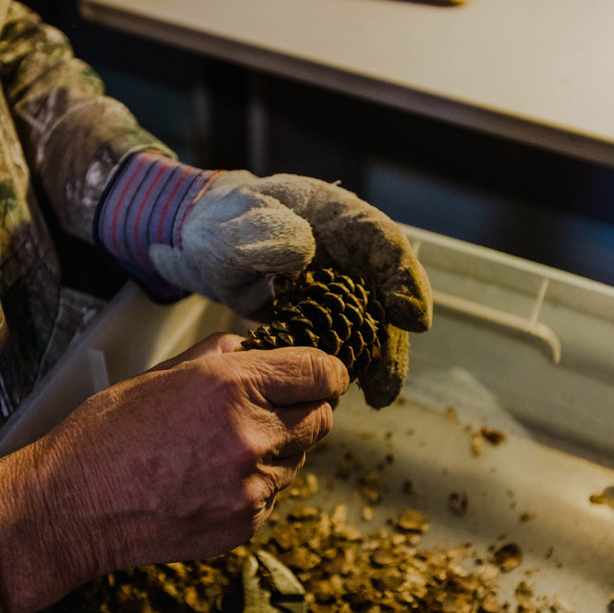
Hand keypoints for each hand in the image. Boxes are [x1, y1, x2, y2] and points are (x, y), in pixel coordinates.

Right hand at [0, 333, 347, 612]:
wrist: (70, 507)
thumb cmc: (107, 433)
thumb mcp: (164, 372)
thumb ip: (223, 356)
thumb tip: (260, 348)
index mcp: (232, 386)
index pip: (321, 372)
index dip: (325, 370)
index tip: (319, 374)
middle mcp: (252, 436)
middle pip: (322, 418)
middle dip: (304, 407)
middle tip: (270, 407)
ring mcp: (252, 488)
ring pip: (299, 458)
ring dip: (278, 448)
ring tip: (224, 448)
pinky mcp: (245, 524)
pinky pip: (273, 495)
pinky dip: (256, 484)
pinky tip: (211, 479)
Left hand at [152, 170, 431, 406]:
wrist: (205, 240)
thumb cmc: (221, 222)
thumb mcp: (235, 221)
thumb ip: (264, 231)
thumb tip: (302, 252)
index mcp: (335, 216)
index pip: (382, 241)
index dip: (403, 278)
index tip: (408, 316)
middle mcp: (348, 252)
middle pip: (386, 292)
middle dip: (393, 337)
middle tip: (388, 380)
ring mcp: (338, 285)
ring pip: (370, 322)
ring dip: (378, 359)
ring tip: (378, 396)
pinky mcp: (323, 313)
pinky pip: (344, 339)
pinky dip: (349, 365)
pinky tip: (348, 392)